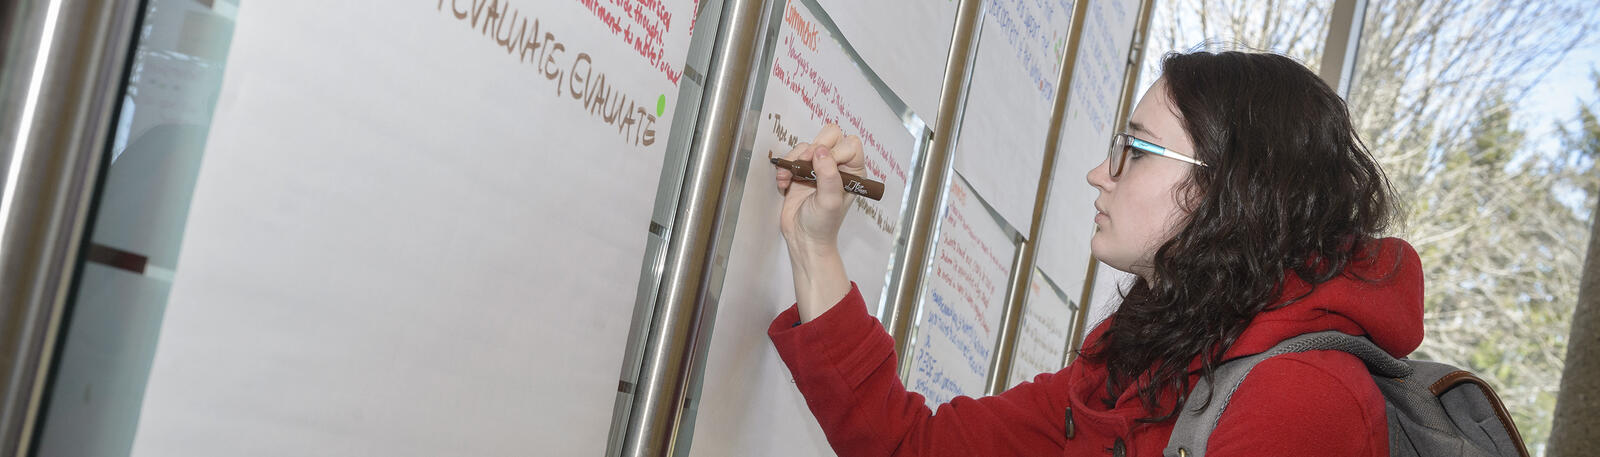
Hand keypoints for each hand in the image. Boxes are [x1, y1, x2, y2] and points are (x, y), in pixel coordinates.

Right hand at [774, 124, 864, 320]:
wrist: (803, 239)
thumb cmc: (823, 223)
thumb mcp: (830, 201)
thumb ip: (828, 175)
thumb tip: (821, 151)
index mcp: (854, 171)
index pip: (850, 144)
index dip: (835, 151)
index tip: (824, 169)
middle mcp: (838, 165)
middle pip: (830, 135)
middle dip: (813, 149)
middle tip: (805, 167)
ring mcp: (818, 166)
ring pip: (808, 144)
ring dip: (795, 159)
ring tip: (789, 179)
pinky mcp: (801, 171)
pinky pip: (793, 155)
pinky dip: (785, 167)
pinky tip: (784, 184)